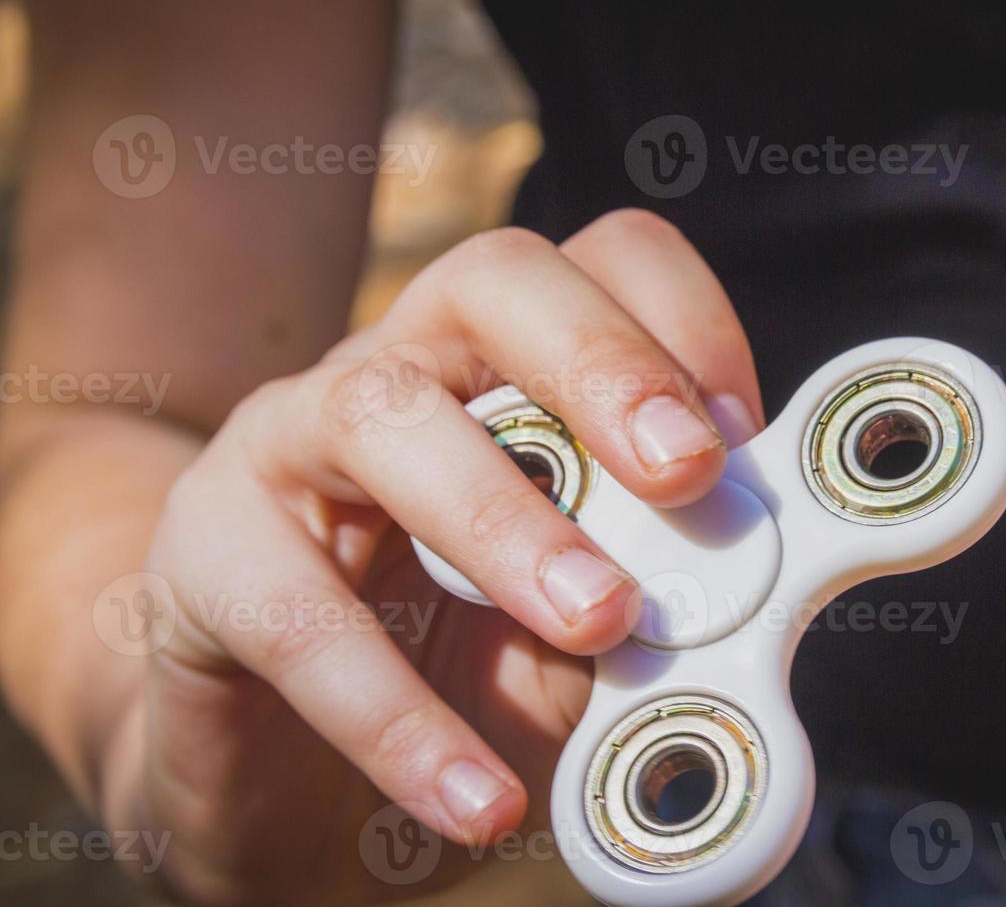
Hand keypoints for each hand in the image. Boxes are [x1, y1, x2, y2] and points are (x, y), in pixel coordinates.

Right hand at [107, 210, 763, 904]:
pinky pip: (293, 611)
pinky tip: (476, 793)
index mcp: (511, 368)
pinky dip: (394, 713)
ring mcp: (289, 442)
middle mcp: (401, 369)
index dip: (682, 325)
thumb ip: (657, 591)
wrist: (284, 774)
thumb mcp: (585, 630)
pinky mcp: (204, 552)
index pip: (600, 262)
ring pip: (381, 411)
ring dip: (506, 520)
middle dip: (602, 364)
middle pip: (492, 280)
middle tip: (688, 474)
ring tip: (599, 622)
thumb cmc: (459, 674)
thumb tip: (750, 582)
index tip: (742, 438)